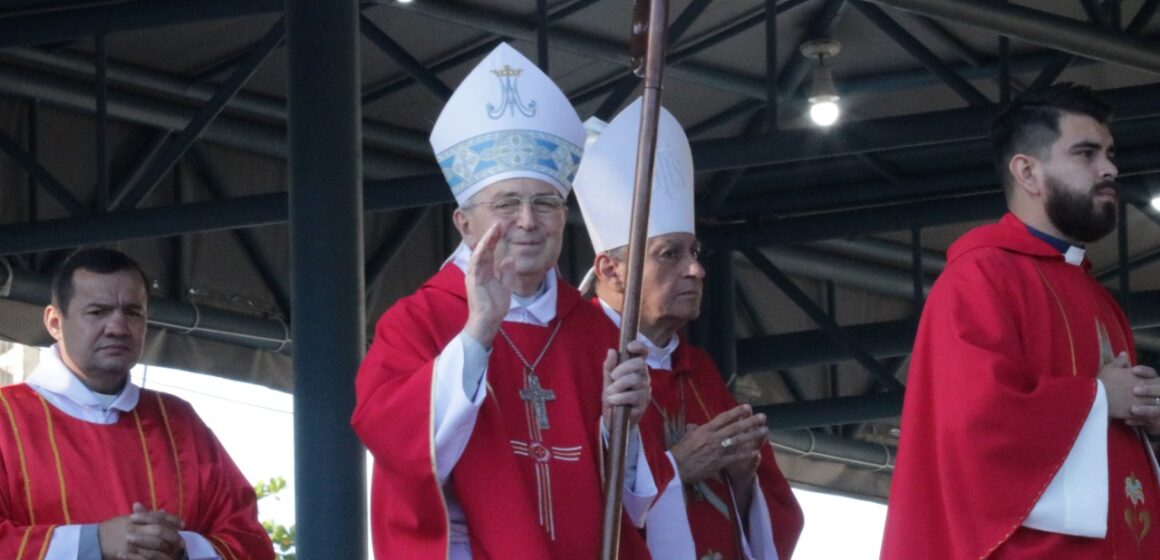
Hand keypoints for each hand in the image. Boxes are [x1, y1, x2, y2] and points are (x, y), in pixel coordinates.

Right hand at [99, 503, 184, 559]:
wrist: (93, 541)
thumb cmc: (112, 528)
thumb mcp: (128, 519)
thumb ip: (147, 516)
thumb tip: (164, 512)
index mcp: (137, 518)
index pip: (159, 517)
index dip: (173, 520)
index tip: (182, 524)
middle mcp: (136, 528)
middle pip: (160, 530)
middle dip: (173, 535)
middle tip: (181, 541)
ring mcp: (133, 541)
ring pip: (156, 544)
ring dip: (168, 548)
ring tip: (175, 551)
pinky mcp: (129, 553)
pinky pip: (147, 556)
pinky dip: (156, 557)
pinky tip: (163, 557)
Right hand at [463, 222, 513, 345]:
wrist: (489, 321)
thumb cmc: (494, 306)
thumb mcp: (505, 286)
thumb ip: (506, 272)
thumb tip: (509, 258)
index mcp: (485, 271)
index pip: (490, 251)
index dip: (495, 239)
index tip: (503, 227)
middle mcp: (478, 270)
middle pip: (484, 249)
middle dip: (491, 235)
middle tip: (499, 223)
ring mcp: (474, 275)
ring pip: (479, 253)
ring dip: (486, 241)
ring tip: (494, 229)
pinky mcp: (473, 281)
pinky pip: (476, 264)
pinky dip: (480, 253)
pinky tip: (486, 244)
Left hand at [602, 341, 649, 425]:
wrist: (613, 419)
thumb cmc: (613, 396)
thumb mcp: (608, 380)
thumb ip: (609, 366)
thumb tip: (611, 350)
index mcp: (636, 368)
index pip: (643, 353)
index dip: (639, 347)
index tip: (629, 347)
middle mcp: (643, 376)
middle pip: (640, 364)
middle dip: (624, 368)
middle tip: (613, 376)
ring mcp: (645, 389)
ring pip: (636, 380)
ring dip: (619, 385)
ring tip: (609, 393)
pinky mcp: (644, 402)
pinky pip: (633, 396)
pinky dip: (620, 397)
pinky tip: (613, 400)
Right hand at [670, 405, 765, 484]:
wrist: (675, 467)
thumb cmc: (680, 451)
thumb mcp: (687, 436)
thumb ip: (694, 430)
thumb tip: (693, 426)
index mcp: (705, 429)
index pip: (724, 418)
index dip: (737, 412)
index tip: (748, 407)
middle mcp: (713, 437)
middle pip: (735, 427)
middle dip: (750, 421)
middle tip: (763, 416)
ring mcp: (717, 450)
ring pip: (738, 440)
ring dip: (753, 435)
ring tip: (765, 430)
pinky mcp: (719, 462)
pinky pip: (735, 457)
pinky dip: (746, 454)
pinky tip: (757, 451)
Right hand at [1099, 351, 1159, 420]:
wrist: (1096, 397)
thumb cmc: (1103, 381)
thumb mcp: (1110, 368)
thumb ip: (1120, 361)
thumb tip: (1124, 354)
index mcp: (1139, 377)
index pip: (1154, 376)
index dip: (1152, 379)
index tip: (1147, 382)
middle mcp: (1144, 389)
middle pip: (1157, 391)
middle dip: (1155, 393)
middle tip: (1148, 396)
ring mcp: (1142, 402)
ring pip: (1155, 405)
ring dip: (1152, 406)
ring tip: (1147, 408)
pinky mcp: (1138, 414)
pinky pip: (1147, 416)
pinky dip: (1146, 417)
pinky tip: (1142, 417)